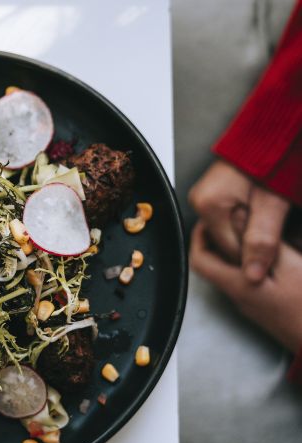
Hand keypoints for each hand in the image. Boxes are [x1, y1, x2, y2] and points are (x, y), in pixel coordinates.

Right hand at [189, 160, 289, 282]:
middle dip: (253, 241)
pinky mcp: (212, 195)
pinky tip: (262, 214)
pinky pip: (227, 220)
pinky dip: (246, 222)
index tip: (278, 249)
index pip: (229, 249)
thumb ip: (262, 240)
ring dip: (251, 231)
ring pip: (228, 232)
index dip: (257, 254)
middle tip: (278, 227)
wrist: (275, 133)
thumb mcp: (273, 203)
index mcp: (208, 204)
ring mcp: (204, 197)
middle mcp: (199, 201)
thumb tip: (253, 275)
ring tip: (273, 218)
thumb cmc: (275, 158)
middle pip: (226, 241)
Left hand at [190, 221, 301, 352]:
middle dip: (218, 239)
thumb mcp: (290, 267)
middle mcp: (239, 297)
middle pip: (214, 264)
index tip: (210, 219)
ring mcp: (251, 305)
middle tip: (234, 221)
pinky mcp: (264, 307)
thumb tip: (237, 219)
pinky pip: (248, 280)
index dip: (200, 236)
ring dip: (237, 250)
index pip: (200, 259)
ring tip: (253, 232)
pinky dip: (251, 263)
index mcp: (238, 286)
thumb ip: (262, 245)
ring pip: (231, 272)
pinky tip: (270, 255)